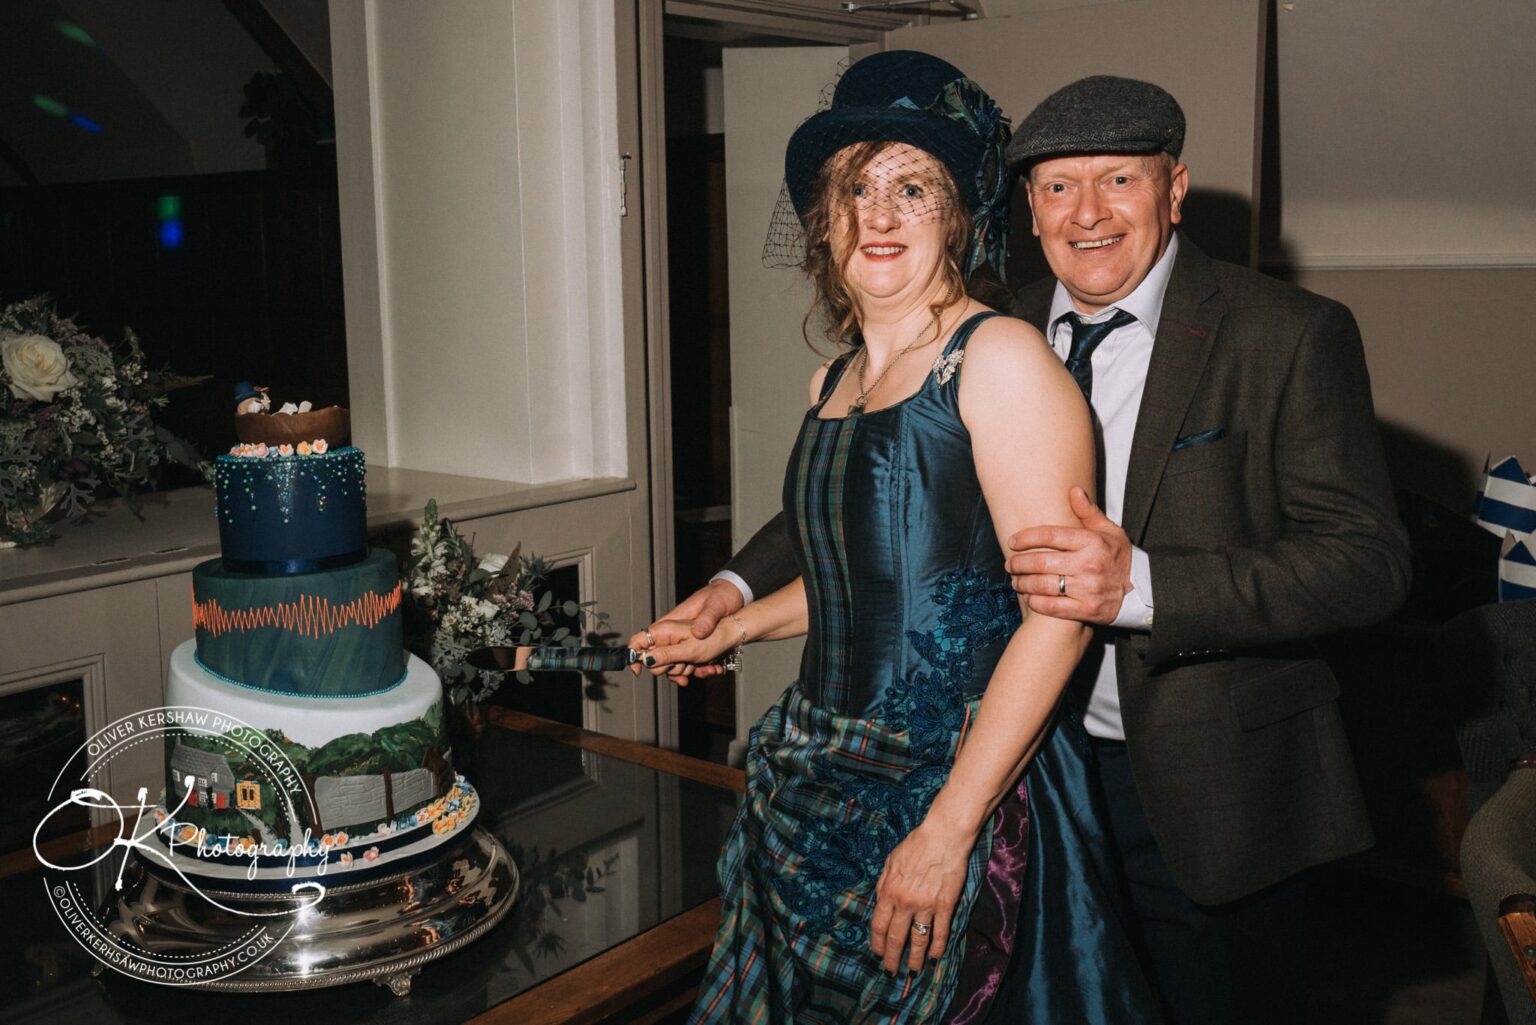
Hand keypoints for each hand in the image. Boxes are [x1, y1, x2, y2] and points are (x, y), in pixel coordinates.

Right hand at [625, 618, 736, 684]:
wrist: (735, 633)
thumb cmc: (715, 636)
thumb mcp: (689, 649)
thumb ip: (665, 654)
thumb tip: (644, 659)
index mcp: (664, 629)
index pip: (638, 640)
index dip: (634, 656)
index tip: (638, 671)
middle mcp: (668, 635)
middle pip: (652, 658)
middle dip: (666, 667)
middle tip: (681, 665)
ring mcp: (677, 643)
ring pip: (669, 665)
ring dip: (683, 670)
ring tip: (697, 665)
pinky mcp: (686, 650)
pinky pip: (682, 665)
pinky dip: (693, 669)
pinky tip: (706, 668)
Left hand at [869, 820, 972, 972]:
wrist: (943, 837)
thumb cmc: (915, 845)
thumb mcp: (890, 861)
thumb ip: (884, 883)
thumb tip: (879, 901)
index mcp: (888, 891)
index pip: (878, 925)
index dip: (877, 943)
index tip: (876, 954)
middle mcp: (905, 902)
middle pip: (895, 937)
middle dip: (891, 958)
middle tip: (890, 971)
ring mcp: (926, 906)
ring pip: (918, 940)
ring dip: (914, 959)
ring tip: (912, 972)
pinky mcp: (945, 905)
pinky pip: (940, 932)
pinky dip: (937, 947)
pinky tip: (934, 958)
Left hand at [1005, 486, 1131, 623]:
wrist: (1140, 591)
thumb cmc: (1118, 557)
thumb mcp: (1110, 531)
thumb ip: (1088, 513)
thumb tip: (1073, 490)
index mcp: (1092, 542)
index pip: (1051, 535)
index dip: (1027, 538)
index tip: (1013, 541)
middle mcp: (1089, 565)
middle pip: (1042, 562)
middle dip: (1019, 563)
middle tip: (1009, 564)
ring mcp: (1088, 589)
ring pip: (1043, 585)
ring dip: (1023, 583)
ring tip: (1015, 580)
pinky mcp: (1087, 610)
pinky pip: (1053, 607)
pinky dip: (1036, 602)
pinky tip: (1029, 597)